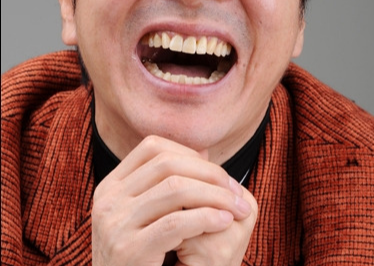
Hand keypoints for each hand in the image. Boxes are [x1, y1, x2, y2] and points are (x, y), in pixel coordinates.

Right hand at [91, 135, 255, 265]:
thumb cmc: (140, 258)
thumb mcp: (145, 215)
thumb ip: (168, 184)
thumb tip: (203, 152)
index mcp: (110, 186)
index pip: (152, 148)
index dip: (188, 153)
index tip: (216, 173)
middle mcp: (107, 199)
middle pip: (167, 164)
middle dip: (209, 173)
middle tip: (235, 190)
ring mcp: (114, 223)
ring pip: (175, 189)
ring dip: (215, 195)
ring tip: (237, 207)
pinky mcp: (128, 250)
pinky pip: (175, 222)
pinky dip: (206, 218)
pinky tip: (224, 222)